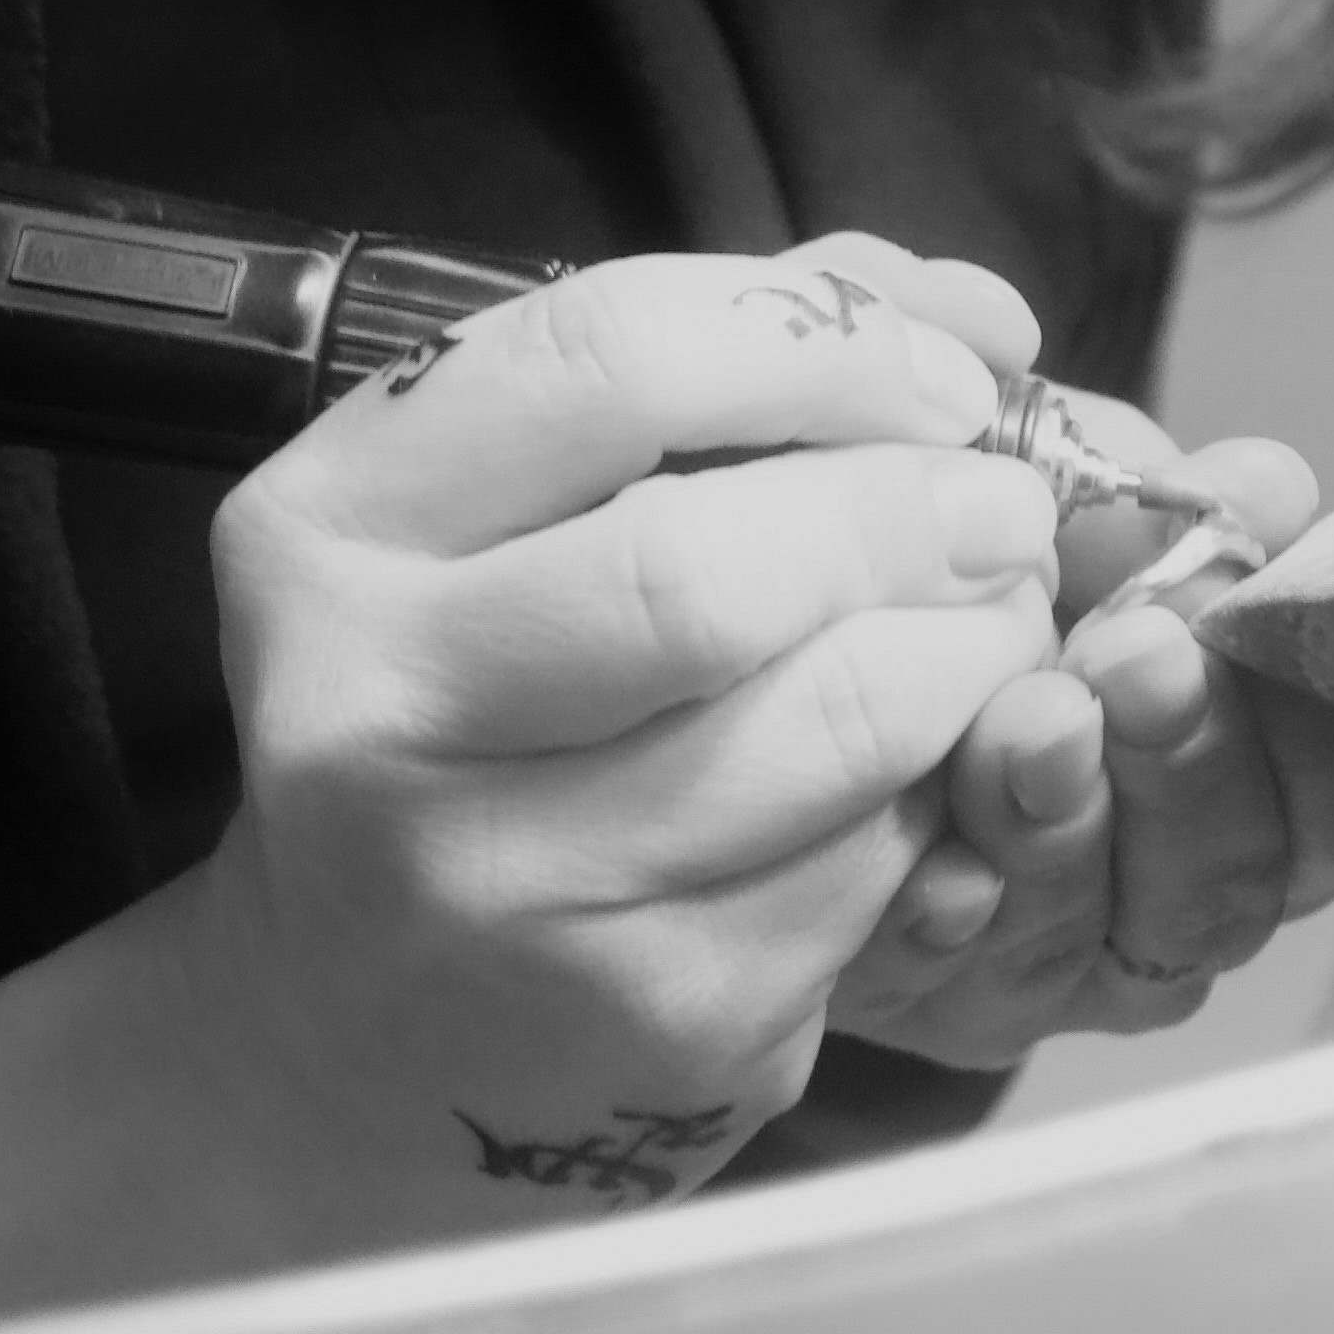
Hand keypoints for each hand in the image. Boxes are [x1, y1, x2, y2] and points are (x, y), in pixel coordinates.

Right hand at [187, 235, 1064, 1218]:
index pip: (606, 361)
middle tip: (1005, 503)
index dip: (819, 340)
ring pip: (824, 726)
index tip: (939, 370)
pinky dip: (935, 792)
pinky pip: (863, 867)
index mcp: (329, 528)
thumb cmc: (463, 693)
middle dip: (914, 508)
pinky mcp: (651, 1020)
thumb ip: (722, 362)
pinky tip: (926, 758)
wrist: (361, 1020)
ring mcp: (510, 888)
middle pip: (712, 569)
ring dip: (969, 649)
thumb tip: (975, 312)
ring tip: (1002, 613)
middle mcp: (382, 711)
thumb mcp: (504, 499)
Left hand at [822, 400, 1333, 1067]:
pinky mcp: (932, 997)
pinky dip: (957, 911)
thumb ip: (1129, 486)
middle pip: (1244, 872)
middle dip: (1194, 757)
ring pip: (1112, 932)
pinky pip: (965, 978)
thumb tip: (1263, 477)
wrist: (725, 671)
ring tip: (1028, 722)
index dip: (1318, 711)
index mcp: (1232, 754)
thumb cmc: (910, 560)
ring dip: (1072, 820)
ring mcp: (1055, 953)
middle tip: (1135, 654)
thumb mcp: (1006, 489)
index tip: (1245, 599)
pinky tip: (936, 859)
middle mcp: (1166, 875)